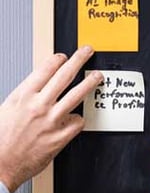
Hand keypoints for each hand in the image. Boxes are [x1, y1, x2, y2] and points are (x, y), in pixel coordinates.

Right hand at [0, 47, 102, 192]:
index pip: (45, 69)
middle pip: (65, 75)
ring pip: (78, 94)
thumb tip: (38, 86)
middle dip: (79, 60)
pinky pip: (78, 121)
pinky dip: (78, 119)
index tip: (63, 57)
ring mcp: (52, 120)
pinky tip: (75, 118)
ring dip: (90, 82)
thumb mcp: (6, 109)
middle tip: (87, 52)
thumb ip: (25, 96)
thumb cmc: (0, 140)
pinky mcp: (61, 136)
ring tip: (97, 76)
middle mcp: (39, 105)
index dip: (58, 60)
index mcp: (22, 97)